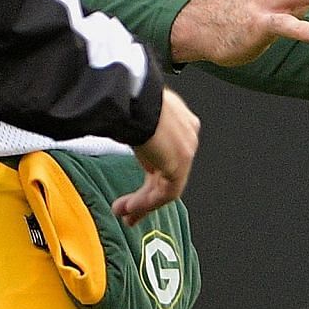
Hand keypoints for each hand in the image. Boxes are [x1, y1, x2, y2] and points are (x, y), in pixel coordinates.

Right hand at [117, 87, 199, 224]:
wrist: (134, 95)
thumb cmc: (129, 97)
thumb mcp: (135, 115)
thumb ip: (137, 132)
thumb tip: (120, 134)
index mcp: (180, 121)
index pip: (168, 157)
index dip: (150, 178)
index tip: (137, 187)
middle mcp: (188, 135)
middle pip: (168, 175)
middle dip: (146, 197)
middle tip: (128, 211)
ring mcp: (186, 150)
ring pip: (167, 187)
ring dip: (143, 203)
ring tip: (124, 213)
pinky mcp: (180, 163)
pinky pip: (165, 192)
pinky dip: (146, 203)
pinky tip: (130, 208)